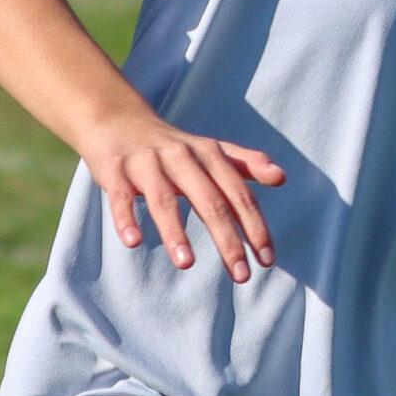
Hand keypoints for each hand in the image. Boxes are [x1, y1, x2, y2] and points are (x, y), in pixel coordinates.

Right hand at [85, 111, 285, 282]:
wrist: (117, 119)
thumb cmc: (172, 146)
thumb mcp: (210, 150)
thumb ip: (245, 164)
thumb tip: (282, 177)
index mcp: (208, 154)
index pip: (238, 194)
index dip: (255, 227)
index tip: (266, 260)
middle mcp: (180, 156)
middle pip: (209, 200)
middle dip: (227, 239)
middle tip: (241, 275)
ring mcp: (146, 162)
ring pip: (163, 199)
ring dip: (175, 232)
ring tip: (187, 264)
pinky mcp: (114, 169)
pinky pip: (120, 196)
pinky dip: (125, 218)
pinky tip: (133, 242)